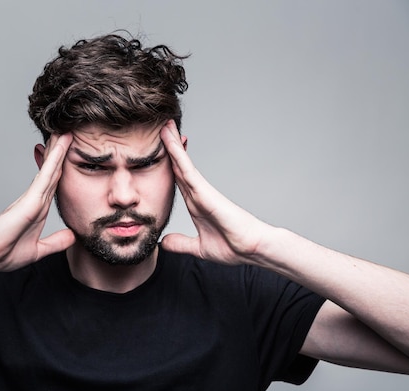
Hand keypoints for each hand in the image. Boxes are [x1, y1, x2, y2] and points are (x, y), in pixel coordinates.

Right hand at [0, 133, 74, 271]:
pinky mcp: (30, 200)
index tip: (70, 153)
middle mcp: (35, 199)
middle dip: (60, 152)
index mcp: (38, 209)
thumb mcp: (38, 249)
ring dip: (59, 149)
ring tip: (67, 131)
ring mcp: (32, 198)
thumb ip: (56, 242)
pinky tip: (61, 146)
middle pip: (52, 171)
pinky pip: (45, 176)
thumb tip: (72, 236)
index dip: (62, 168)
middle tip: (68, 132)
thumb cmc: (4, 253)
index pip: (54, 184)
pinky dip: (54, 160)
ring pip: (50, 169)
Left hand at [160, 120, 269, 264]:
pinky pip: (187, 169)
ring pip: (181, 162)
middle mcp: (197, 193)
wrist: (251, 249)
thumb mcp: (198, 247)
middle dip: (169, 147)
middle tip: (159, 127)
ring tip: (164, 124)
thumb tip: (164, 243)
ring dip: (172, 143)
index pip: (177, 179)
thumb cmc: (233, 246)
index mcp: (195, 204)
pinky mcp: (205, 192)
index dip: (167, 164)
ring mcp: (201, 190)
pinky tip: (169, 141)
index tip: (156, 151)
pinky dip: (177, 154)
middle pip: (178, 165)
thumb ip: (181, 243)